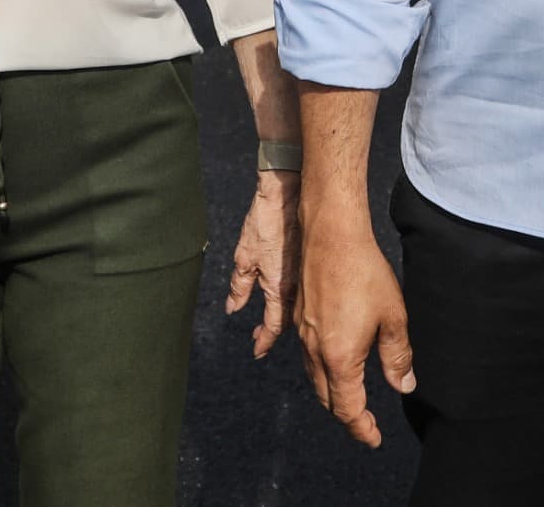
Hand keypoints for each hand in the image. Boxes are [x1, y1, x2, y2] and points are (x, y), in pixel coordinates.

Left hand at [226, 171, 299, 358]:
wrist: (289, 192)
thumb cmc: (265, 221)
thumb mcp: (244, 256)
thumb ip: (240, 287)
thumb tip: (233, 310)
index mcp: (280, 288)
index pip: (273, 326)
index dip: (264, 341)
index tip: (256, 351)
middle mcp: (297, 287)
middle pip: (288, 321)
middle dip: (272, 331)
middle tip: (258, 337)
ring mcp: (306, 275)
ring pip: (297, 307)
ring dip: (283, 316)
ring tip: (269, 321)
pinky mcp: (311, 261)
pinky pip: (303, 290)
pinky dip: (292, 298)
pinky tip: (284, 295)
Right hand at [295, 222, 415, 447]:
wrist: (331, 235)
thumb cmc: (365, 273)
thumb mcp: (393, 317)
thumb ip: (397, 357)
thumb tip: (403, 386)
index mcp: (339, 358)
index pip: (347, 409)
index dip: (362, 429)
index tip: (374, 439)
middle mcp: (315, 351)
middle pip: (327, 399)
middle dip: (347, 416)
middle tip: (366, 424)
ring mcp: (303, 334)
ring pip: (315, 378)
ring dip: (333, 394)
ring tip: (353, 398)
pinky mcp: (299, 317)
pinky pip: (308, 357)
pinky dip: (322, 372)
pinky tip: (335, 362)